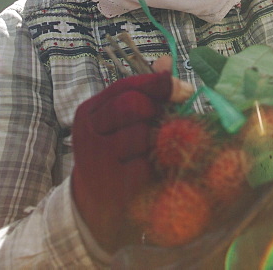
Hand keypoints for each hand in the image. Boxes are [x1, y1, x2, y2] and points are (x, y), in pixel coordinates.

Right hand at [71, 72, 171, 249]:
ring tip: (153, 153)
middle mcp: (89, 133)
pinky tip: (150, 173)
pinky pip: (149, 164)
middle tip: (164, 125)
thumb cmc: (114, 158)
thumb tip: (167, 61)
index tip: (183, 90)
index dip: (158, 84)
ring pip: (143, 134)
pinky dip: (157, 167)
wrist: (94, 211)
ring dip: (157, 143)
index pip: (125, 86)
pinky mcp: (115, 184)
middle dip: (156, 112)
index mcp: (89, 112)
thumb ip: (142, 93)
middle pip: (132, 105)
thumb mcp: (118, 124)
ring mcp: (98, 160)